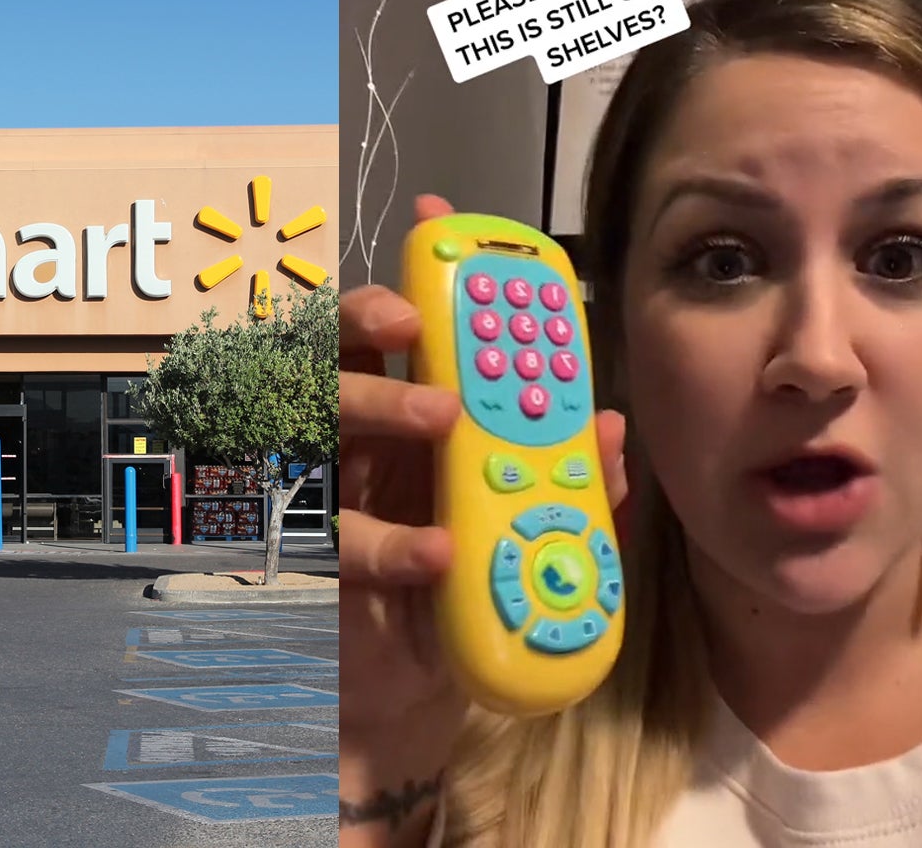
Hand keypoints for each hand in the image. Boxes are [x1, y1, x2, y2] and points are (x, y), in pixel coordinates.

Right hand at [334, 197, 628, 826]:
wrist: (414, 698)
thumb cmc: (463, 599)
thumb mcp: (530, 538)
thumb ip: (572, 486)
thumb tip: (614, 429)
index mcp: (399, 423)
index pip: (390, 333)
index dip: (410, 270)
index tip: (433, 224)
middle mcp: (351, 448)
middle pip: (331, 353)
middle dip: (376, 322)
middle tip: (429, 314)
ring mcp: (319, 499)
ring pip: (314, 420)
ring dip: (378, 402)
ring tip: (440, 417)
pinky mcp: (307, 566)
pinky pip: (330, 537)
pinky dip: (391, 544)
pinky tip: (438, 553)